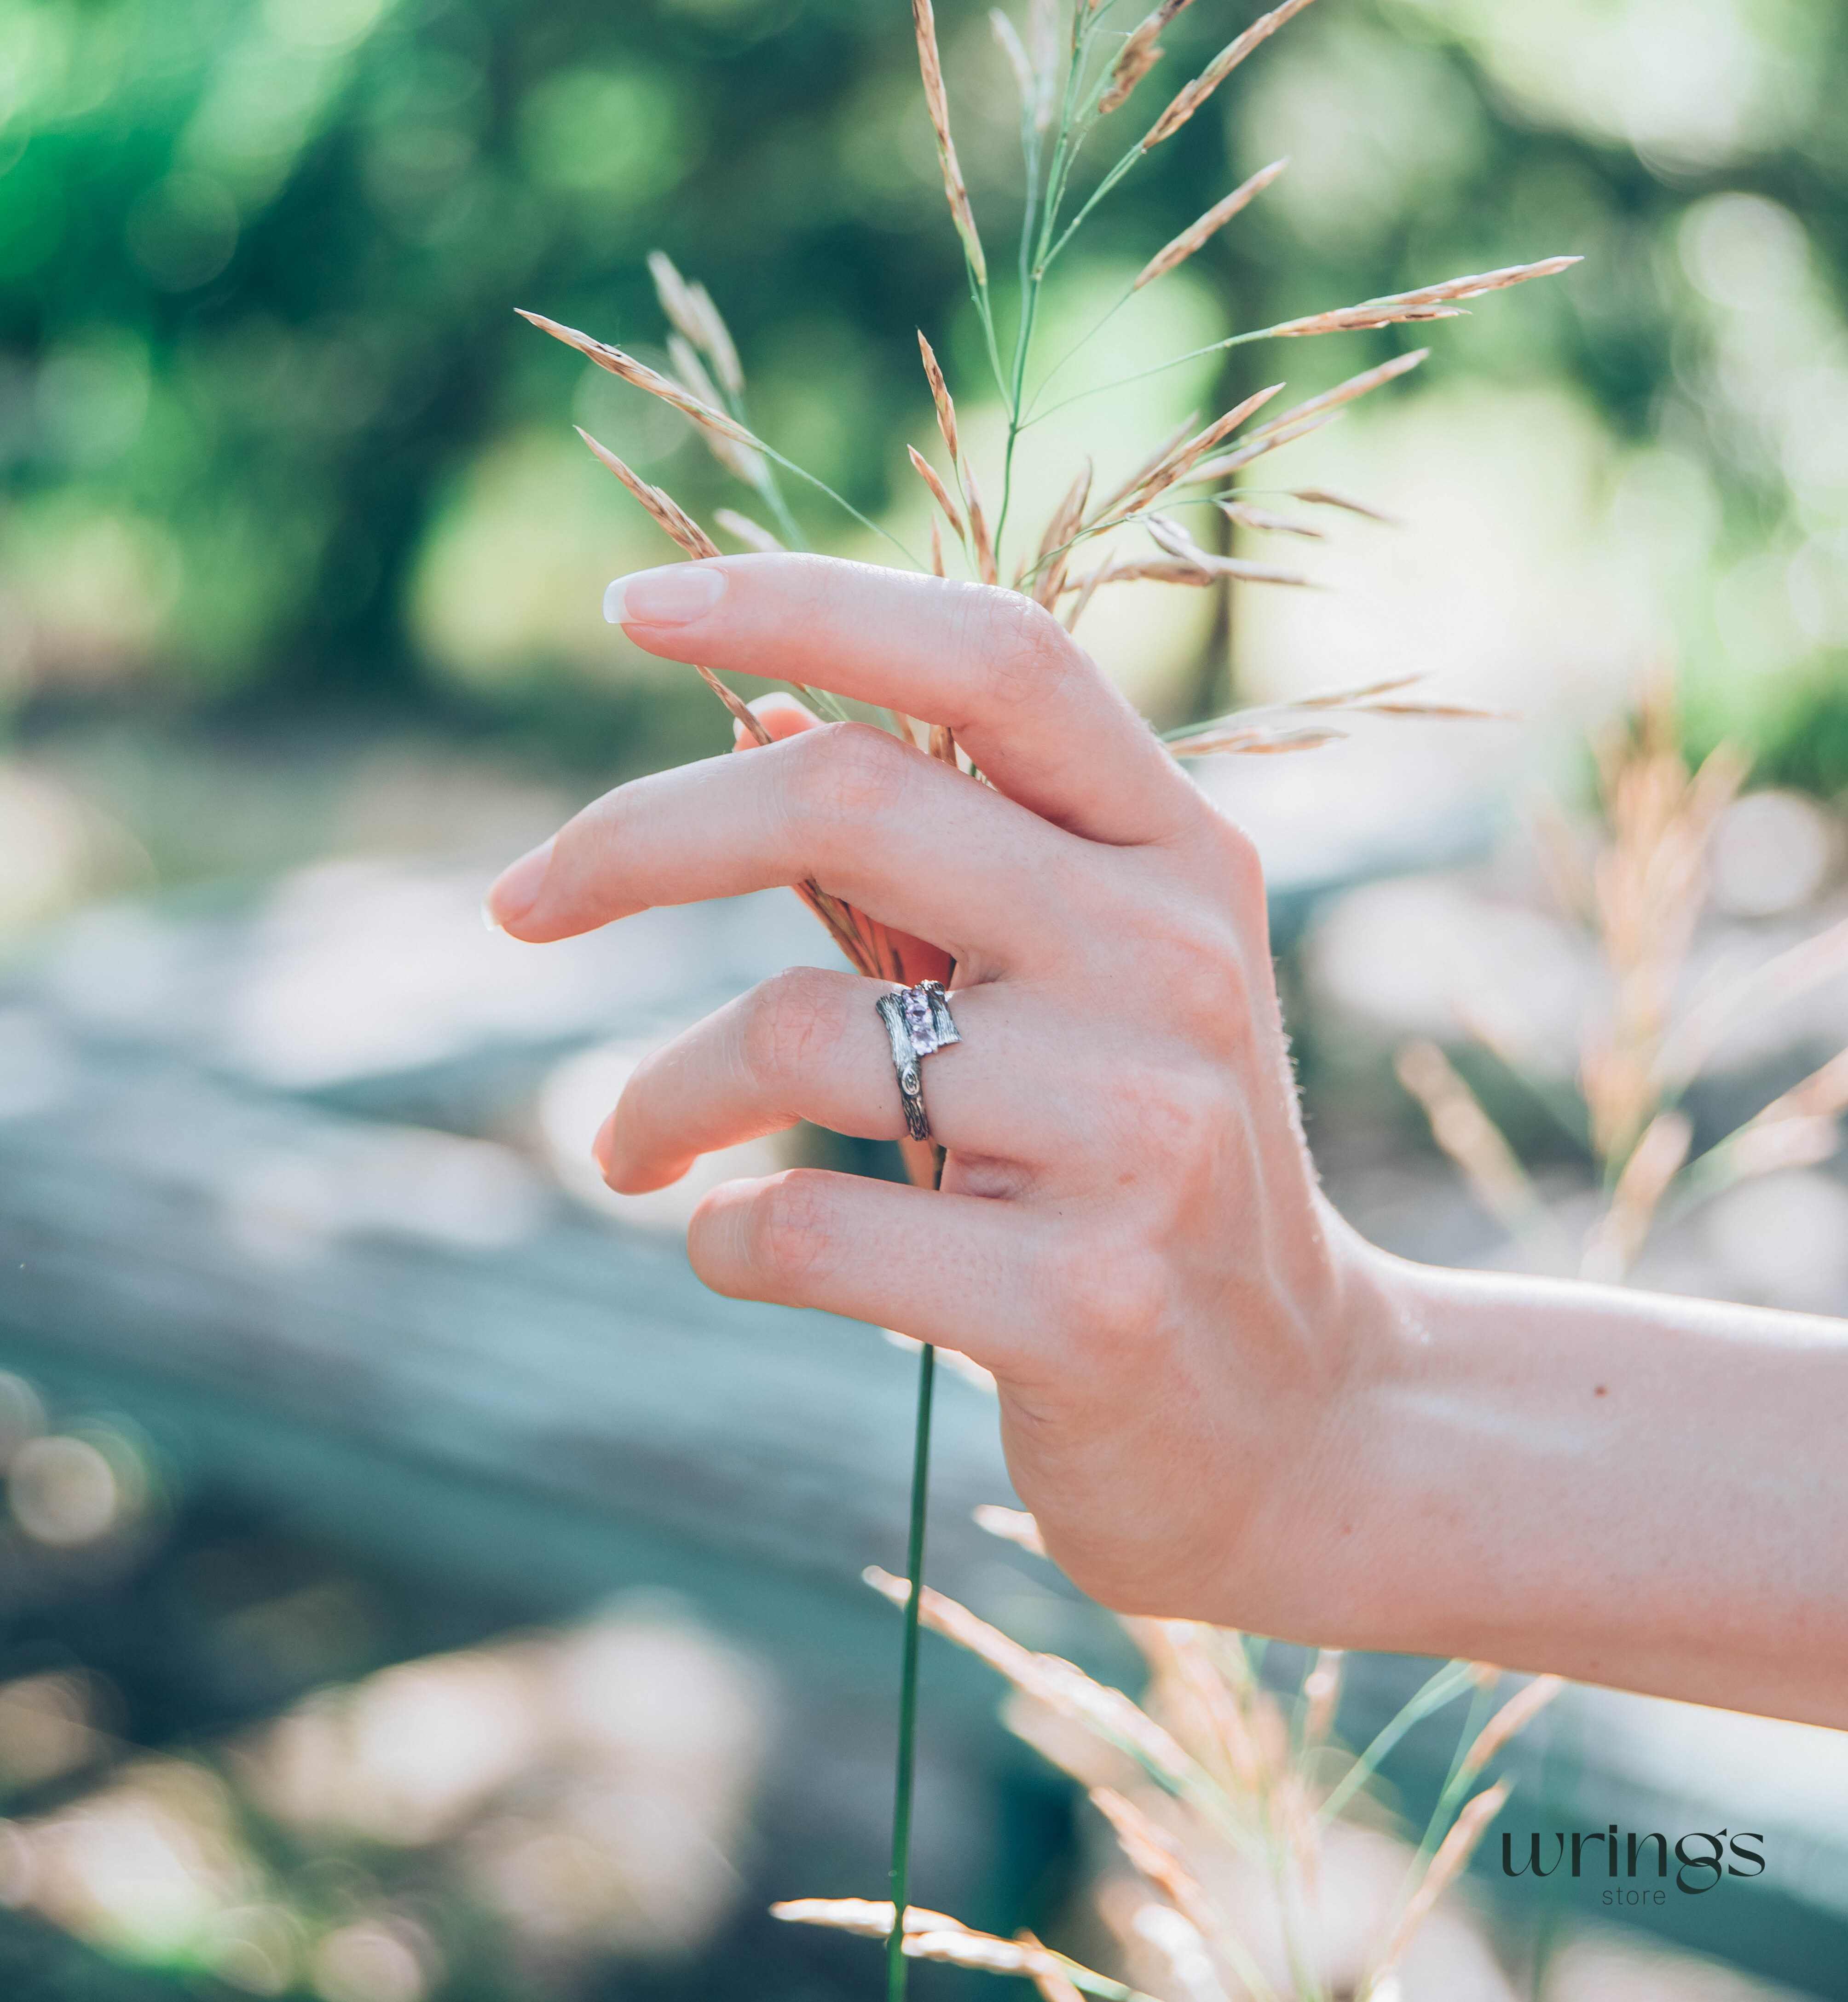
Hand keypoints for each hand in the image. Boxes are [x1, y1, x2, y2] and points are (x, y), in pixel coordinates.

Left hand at [485, 553, 1380, 1630]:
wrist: (1289, 1414)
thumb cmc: (1140, 1166)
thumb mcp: (1088, 980)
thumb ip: (955, 853)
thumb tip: (767, 715)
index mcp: (1178, 852)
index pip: (993, 658)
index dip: (806, 601)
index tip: (630, 608)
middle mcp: (1173, 960)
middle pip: (850, 805)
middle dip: (636, 840)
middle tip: (516, 902)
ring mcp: (1143, 1131)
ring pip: (798, 1032)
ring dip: (657, 1094)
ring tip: (627, 1147)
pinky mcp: (1084, 1301)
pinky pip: (805, 1230)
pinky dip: (717, 1234)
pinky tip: (724, 1246)